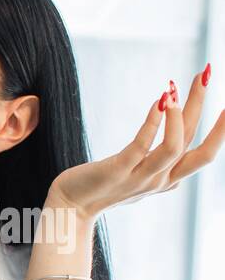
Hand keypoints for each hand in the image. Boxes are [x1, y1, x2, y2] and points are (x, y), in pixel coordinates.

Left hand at [51, 67, 224, 221]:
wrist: (69, 207)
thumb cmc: (104, 190)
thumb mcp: (140, 183)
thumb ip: (161, 171)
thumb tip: (179, 166)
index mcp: (168, 179)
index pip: (205, 155)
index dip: (221, 131)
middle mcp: (159, 180)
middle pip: (195, 144)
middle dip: (204, 108)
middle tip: (206, 72)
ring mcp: (139, 178)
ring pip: (174, 146)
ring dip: (179, 114)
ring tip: (175, 86)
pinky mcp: (117, 172)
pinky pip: (141, 146)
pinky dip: (153, 123)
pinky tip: (158, 102)